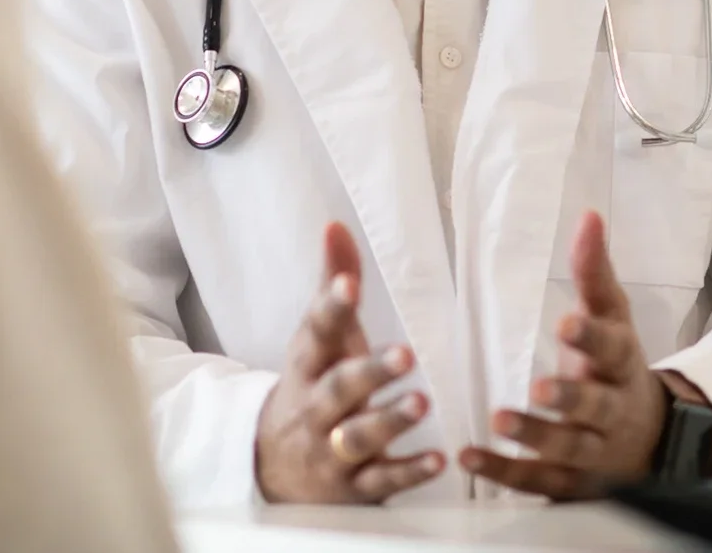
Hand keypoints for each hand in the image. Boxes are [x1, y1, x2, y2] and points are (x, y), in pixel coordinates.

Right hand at [255, 222, 444, 502]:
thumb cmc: (312, 388)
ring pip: (358, 437)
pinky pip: (381, 481)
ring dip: (390, 420)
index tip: (349, 286)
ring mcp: (332, 450)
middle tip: (405, 355)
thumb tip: (336, 225)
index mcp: (308, 365)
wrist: (273, 468)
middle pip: (338, 389)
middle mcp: (316, 407)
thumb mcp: (319, 340)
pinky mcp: (353, 487)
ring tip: (421, 402)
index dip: (330, 308)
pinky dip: (408, 471)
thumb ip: (333, 285)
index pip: (315, 333)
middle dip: (368, 372)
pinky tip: (438, 459)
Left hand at [460, 211, 670, 499]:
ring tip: (499, 421)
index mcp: (620, 365)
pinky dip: (503, 473)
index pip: (611, 349)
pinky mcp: (568, 484)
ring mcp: (592, 453)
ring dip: (535, 437)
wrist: (646, 441)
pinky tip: (469, 457)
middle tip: (540, 388)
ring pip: (568, 450)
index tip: (566, 322)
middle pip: (595, 408)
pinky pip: (536, 482)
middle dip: (570, 398)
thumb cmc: (615, 368)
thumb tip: (588, 215)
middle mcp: (610, 412)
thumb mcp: (612, 318)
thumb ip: (594, 272)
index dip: (590, 338)